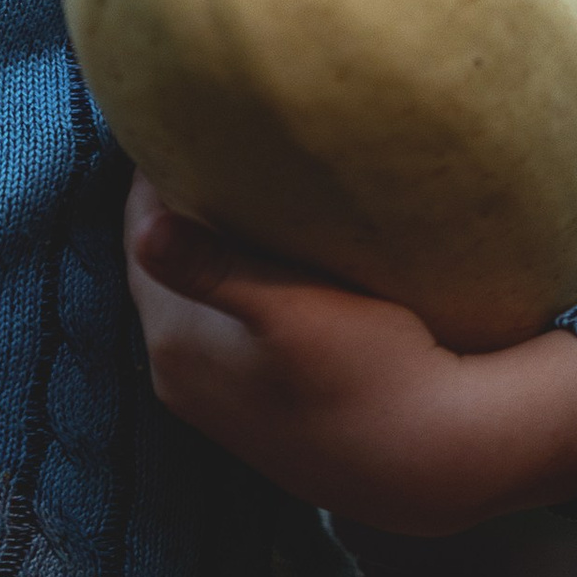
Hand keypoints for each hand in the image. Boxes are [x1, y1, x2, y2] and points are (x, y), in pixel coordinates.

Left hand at [122, 172, 576, 534]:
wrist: (436, 461)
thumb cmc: (372, 374)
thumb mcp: (292, 313)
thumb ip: (212, 269)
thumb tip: (147, 229)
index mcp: (172, 341)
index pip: (140, 228)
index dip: (160, 170)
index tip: (192, 115)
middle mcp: (175, 373)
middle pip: (162, 258)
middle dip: (184, 202)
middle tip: (224, 139)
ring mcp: (211, 396)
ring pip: (191, 290)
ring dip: (211, 243)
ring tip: (252, 186)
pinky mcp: (248, 407)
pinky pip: (219, 322)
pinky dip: (232, 282)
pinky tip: (276, 259)